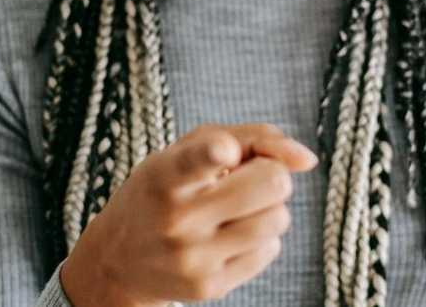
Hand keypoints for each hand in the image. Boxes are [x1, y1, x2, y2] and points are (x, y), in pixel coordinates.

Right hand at [60, 122, 318, 306]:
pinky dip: (261, 238)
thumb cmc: (166, 188)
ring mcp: (193, 258)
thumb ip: (253, 138)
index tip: (225, 151)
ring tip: (237, 208)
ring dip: (269, 207)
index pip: (194, 161)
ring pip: (278, 218)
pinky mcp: (209, 288)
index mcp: (165, 175)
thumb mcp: (190, 147)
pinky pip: (269, 250)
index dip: (215, 152)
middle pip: (270, 183)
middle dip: (272, 173)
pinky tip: (230, 235)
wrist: (118, 259)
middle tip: (249, 176)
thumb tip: (307, 160)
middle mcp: (176, 219)